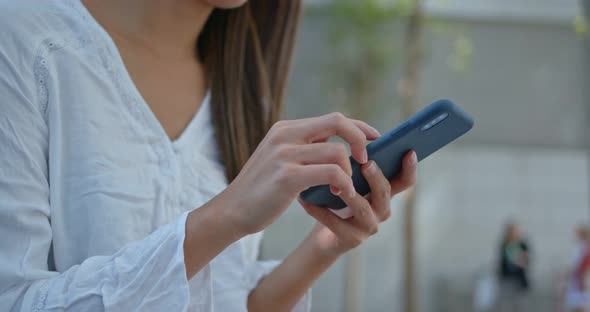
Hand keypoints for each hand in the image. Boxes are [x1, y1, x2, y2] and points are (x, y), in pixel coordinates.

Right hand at [215, 113, 380, 235]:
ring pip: (337, 152)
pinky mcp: (287, 176)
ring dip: (350, 172)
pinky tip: (340, 195)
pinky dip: (343, 184)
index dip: (358, 128)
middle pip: (337, 122)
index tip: (374, 140)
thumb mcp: (281, 161)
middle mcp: (285, 135)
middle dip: (360, 140)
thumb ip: (305, 149)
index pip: (332, 119)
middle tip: (366, 161)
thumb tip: (340, 147)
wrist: (232, 211)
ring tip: (345, 189)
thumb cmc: (262, 190)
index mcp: (285, 129)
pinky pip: (331, 173)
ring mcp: (284, 154)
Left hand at [299, 151, 416, 255]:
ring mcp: (368, 227)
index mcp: (384, 192)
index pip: (404, 180)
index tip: (409, 151)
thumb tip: (348, 130)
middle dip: (376, 177)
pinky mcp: (351, 239)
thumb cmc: (337, 200)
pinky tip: (305, 200)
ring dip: (350, 194)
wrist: (323, 236)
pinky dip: (320, 211)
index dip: (410, 168)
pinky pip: (336, 223)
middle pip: (384, 192)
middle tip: (366, 163)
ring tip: (336, 183)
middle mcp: (381, 209)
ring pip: (363, 208)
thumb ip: (354, 162)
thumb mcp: (349, 179)